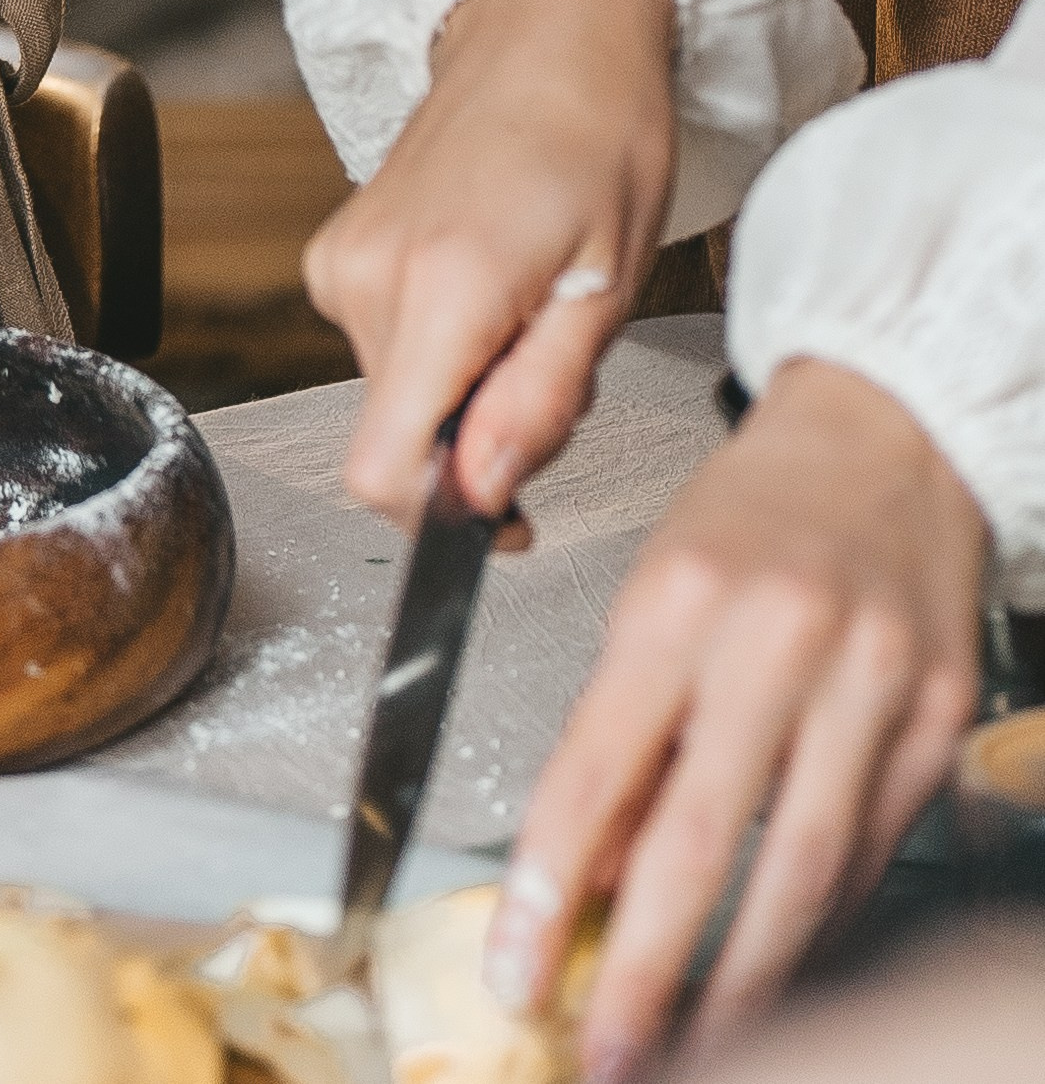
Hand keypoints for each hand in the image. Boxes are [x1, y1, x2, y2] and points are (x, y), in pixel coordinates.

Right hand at [304, 0, 678, 531]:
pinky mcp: (337, 249)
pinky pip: (384, 347)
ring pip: (397, 397)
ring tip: (538, 313)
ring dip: (470, 391)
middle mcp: (367, 276)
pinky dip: (443, 349)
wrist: (547, 26)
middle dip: (483, 444)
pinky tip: (497, 287)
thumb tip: (482, 496)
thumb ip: (540, 401)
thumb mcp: (609, 288)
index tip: (514, 514)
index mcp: (443, 287)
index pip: (384, 469)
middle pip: (401, 438)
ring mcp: (342, 258)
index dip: (444, 518)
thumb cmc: (602, 136)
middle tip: (563, 370)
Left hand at [488, 362, 985, 1072]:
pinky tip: (783, 958)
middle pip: (705, 839)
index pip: (598, 768)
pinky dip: (823, 917)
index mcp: (682, 599)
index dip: (550, 883)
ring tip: (700, 1041)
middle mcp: (780, 640)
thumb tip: (588, 870)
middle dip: (648, 968)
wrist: (887, 434)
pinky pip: (874, 845)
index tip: (516, 968)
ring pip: (806, 867)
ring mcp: (873, 682)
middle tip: (607, 1052)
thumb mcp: (658, 590)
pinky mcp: (940, 716)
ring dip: (746, 974)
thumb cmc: (754, 508)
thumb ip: (626, 729)